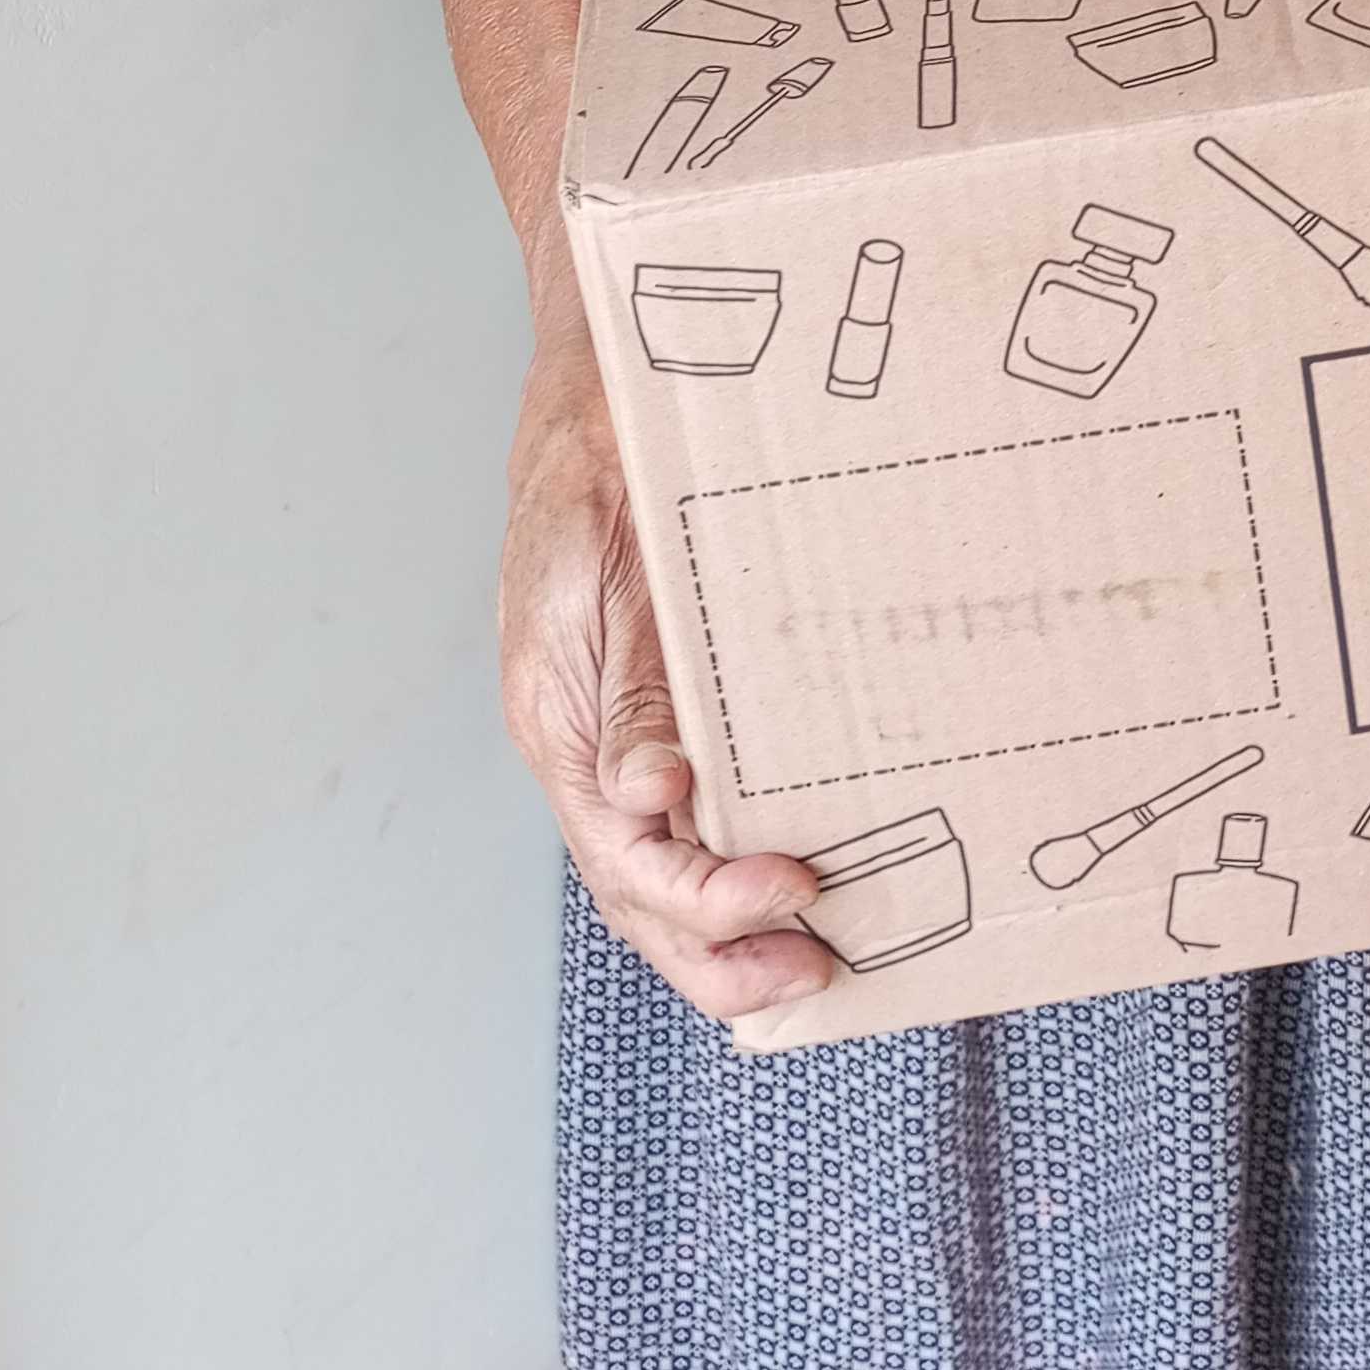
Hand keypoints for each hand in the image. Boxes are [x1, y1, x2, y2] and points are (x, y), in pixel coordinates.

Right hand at [499, 334, 831, 1021]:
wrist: (595, 388)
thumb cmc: (595, 463)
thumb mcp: (598, 569)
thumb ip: (625, 686)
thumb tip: (652, 794)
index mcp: (555, 719)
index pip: (627, 854)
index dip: (707, 897)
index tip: (794, 892)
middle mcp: (582, 745)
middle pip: (638, 894)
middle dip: (719, 956)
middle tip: (814, 981)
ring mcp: (613, 732)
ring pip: (660, 871)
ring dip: (728, 931)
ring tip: (813, 965)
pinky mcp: (654, 706)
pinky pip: (685, 812)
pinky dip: (728, 865)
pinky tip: (791, 875)